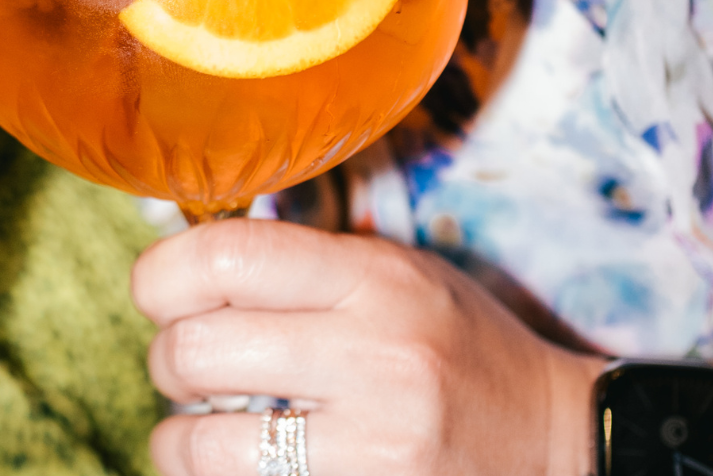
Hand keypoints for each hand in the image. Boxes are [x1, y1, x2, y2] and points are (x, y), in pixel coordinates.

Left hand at [133, 219, 602, 475]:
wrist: (554, 440)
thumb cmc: (456, 348)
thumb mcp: (396, 275)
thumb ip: (300, 263)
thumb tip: (182, 261)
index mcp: (376, 279)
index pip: (224, 257)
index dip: (161, 275)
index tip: (158, 292)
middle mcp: (375, 356)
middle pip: (195, 349)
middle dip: (167, 359)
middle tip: (186, 365)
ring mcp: (373, 443)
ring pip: (200, 442)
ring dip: (178, 436)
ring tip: (200, 427)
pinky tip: (238, 462)